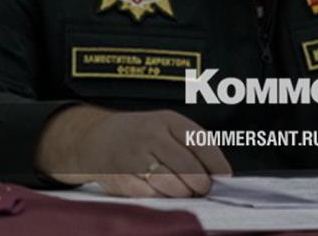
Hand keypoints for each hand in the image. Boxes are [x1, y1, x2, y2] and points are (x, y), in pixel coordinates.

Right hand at [35, 106, 231, 197]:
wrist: (92, 137)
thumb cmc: (139, 135)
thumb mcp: (165, 128)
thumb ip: (190, 146)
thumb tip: (217, 175)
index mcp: (168, 120)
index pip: (200, 143)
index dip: (216, 164)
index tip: (225, 177)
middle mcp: (151, 136)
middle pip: (188, 168)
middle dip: (200, 184)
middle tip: (202, 190)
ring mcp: (133, 157)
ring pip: (171, 185)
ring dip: (182, 193)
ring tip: (182, 191)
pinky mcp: (119, 178)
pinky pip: (150, 195)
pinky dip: (160, 198)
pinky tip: (160, 192)